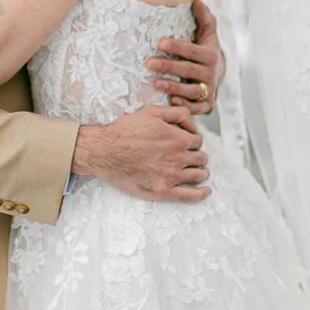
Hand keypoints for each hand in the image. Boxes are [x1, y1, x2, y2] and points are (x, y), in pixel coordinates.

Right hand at [72, 105, 210, 203]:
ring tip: (198, 172)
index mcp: (178, 138)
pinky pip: (190, 197)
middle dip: (198, 156)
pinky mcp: (162, 191)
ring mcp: (171, 176)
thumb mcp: (151, 112)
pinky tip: (206, 191)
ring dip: (202, 172)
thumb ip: (177, 114)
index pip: (199, 141)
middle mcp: (178, 158)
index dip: (194, 140)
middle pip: (201, 158)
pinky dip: (202, 194)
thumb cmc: (125, 130)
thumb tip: (194, 125)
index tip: (188, 143)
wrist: (104, 151)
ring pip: (199, 175)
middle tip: (191, 157)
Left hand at [147, 0, 222, 115]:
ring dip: (175, 87)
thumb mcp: (207, 33)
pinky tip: (171, 101)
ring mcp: (210, 89)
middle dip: (169, 66)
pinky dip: (186, 106)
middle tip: (149, 63)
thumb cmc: (205, 49)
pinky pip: (198, 108)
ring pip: (193, 90)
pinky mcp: (207, 104)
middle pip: (189, 70)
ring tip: (156, 84)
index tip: (160, 42)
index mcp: (210, 55)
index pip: (193, 50)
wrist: (217, 72)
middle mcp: (212, 73)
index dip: (178, 47)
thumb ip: (203, 18)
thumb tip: (196, 1)